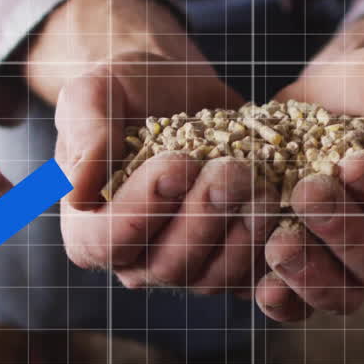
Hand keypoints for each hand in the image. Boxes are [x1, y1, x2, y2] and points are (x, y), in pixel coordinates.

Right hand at [34, 0, 278, 294]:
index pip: (106, 242)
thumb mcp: (95, 93)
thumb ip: (85, 134)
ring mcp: (187, 265)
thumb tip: (77, 192)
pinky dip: (272, 246)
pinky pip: (253, 275)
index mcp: (88, 229)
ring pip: (214, 277)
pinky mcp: (231, 261)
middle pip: (168, 265)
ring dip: (242, 233)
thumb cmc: (128, 89)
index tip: (178, 161)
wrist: (179, 86)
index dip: (144, 209)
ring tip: (262, 181)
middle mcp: (135, 259)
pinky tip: (286, 203)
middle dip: (204, 217)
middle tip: (233, 169)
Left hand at [257, 43, 363, 320]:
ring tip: (279, 241)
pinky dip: (282, 300)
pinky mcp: (306, 272)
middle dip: (343, 231)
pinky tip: (260, 283)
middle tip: (307, 190)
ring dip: (310, 274)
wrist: (324, 95)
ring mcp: (349, 267)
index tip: (353, 163)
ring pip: (342, 293)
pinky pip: (299, 306)